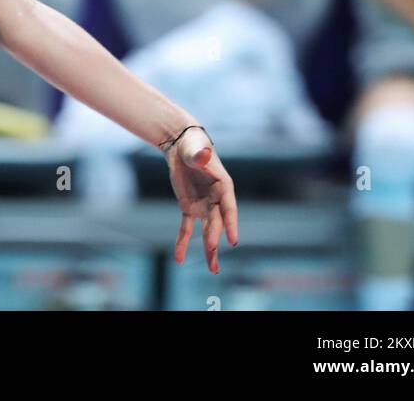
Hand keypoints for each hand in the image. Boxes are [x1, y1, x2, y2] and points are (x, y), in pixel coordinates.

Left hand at [166, 127, 237, 273]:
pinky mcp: (189, 207)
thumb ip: (199, 155)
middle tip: (212, 254)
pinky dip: (183, 242)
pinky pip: (187, 228)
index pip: (229, 208)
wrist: (181, 144)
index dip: (231, 224)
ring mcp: (203, 205)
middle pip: (217, 222)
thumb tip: (203, 155)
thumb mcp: (195, 149)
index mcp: (223, 186)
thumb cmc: (193, 144)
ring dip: (209, 249)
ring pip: (207, 230)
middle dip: (215, 238)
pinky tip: (179, 257)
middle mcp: (216, 199)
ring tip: (213, 269)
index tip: (233, 241)